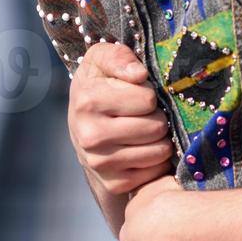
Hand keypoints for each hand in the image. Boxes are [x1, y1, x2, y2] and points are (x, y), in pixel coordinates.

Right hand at [69, 42, 174, 195]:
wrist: (82, 128)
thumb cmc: (99, 86)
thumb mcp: (102, 60)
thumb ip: (119, 57)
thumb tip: (139, 74)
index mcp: (87, 101)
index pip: (147, 99)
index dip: (148, 94)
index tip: (137, 93)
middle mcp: (90, 135)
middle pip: (156, 126)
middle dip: (156, 116)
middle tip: (143, 114)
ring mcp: (101, 163)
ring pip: (159, 150)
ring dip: (159, 138)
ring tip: (144, 129)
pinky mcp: (114, 183)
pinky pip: (156, 170)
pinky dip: (155, 159)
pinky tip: (141, 148)